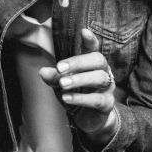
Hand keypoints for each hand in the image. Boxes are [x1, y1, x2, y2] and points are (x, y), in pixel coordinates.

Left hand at [39, 27, 117, 146]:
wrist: (88, 120)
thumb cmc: (76, 96)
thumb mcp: (61, 86)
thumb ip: (54, 78)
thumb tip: (43, 72)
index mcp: (93, 64)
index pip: (94, 48)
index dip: (90, 40)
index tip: (84, 31)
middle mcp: (103, 72)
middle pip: (98, 60)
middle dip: (78, 62)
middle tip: (60, 68)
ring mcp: (107, 88)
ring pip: (100, 78)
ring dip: (79, 79)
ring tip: (63, 84)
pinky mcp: (107, 104)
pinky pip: (98, 99)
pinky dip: (81, 98)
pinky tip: (66, 98)